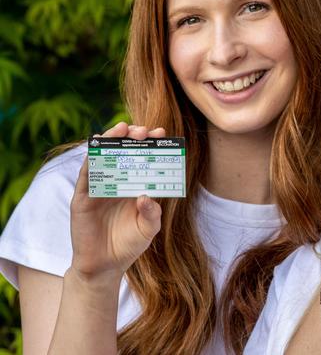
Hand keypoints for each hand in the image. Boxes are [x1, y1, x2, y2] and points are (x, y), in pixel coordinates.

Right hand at [69, 122, 164, 281]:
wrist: (105, 266)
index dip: (151, 145)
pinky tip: (97, 148)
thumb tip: (147, 196)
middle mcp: (117, 182)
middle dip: (132, 137)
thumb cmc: (129, 244)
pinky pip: (86, 175)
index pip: (143, 159)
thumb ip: (152, 214)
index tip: (162, 133)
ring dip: (111, 141)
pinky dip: (91, 161)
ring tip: (122, 129)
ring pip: (103, 157)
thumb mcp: (148, 229)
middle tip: (142, 130)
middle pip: (123, 152)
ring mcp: (98, 188)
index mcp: (135, 186)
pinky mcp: (82, 198)